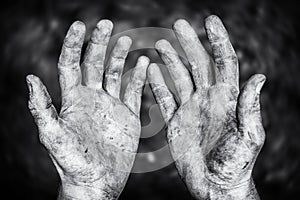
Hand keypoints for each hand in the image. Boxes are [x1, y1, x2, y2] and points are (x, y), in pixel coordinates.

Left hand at [27, 20, 148, 199]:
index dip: (74, 44)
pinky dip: (139, 76)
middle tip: (106, 24)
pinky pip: (133, 91)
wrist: (97, 181)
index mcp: (73, 99)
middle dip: (99, 42)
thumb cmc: (72, 162)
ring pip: (115, 73)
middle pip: (94, 63)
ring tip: (125, 40)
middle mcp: (91, 97)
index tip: (80, 25)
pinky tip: (144, 63)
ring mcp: (111, 105)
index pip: (71, 63)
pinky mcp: (127, 115)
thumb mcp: (53, 135)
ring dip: (120, 56)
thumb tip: (29, 77)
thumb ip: (42, 107)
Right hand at [148, 15, 264, 198]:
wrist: (216, 185)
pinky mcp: (176, 122)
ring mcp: (190, 109)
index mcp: (226, 99)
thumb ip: (249, 108)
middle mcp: (207, 99)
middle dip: (189, 43)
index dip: (218, 40)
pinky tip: (151, 70)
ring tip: (162, 44)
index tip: (210, 21)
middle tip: (179, 24)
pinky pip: (165, 99)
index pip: (224, 62)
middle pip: (198, 64)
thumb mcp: (249, 136)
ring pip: (179, 78)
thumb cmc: (236, 164)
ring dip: (170, 60)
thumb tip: (259, 77)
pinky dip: (157, 84)